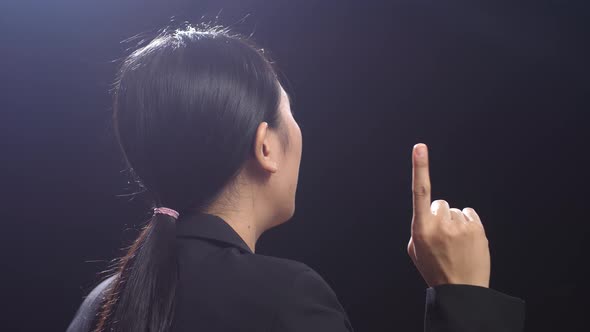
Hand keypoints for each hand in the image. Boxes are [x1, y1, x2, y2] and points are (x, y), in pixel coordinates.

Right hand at [407, 143, 490, 287]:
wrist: (462, 290)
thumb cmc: (435, 268)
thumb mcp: (415, 250)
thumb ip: (419, 226)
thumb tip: (429, 212)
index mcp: (420, 229)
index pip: (419, 191)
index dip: (419, 167)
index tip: (419, 147)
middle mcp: (440, 224)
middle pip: (439, 203)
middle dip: (440, 215)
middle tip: (443, 238)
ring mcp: (460, 226)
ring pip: (455, 210)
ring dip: (455, 222)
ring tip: (456, 244)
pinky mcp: (477, 228)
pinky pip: (469, 214)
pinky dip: (467, 223)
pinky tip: (466, 240)